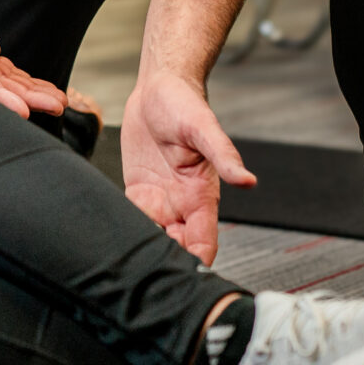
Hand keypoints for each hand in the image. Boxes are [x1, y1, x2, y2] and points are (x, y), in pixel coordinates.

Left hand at [120, 74, 254, 263]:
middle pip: (177, 245)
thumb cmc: (185, 103)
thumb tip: (248, 180)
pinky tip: (115, 233)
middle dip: (165, 260)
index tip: (181, 277)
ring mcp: (160, 198)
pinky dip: (127, 228)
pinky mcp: (139, 190)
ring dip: (144, 247)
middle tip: (143, 269)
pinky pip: (134, 218)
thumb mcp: (204, 128)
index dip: (195, 261)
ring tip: (125, 254)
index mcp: (202, 194)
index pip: (203, 241)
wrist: (157, 87)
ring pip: (154, 236)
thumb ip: (224, 156)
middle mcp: (182, 201)